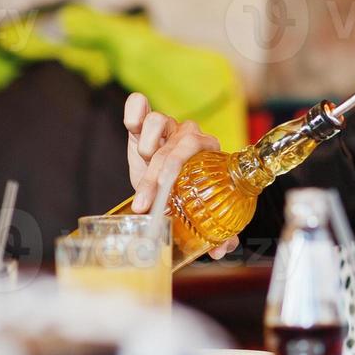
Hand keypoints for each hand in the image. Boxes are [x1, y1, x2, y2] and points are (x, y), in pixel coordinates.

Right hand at [123, 94, 239, 258]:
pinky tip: (133, 127)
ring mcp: (168, 126)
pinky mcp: (143, 121)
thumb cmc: (184, 191)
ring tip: (143, 164)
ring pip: (159, 123)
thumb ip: (211, 225)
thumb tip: (222, 248)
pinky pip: (138, 105)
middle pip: (173, 149)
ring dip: (147, 147)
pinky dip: (135, 111)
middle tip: (143, 204)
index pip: (198, 152)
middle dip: (155, 179)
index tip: (162, 200)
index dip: (177, 175)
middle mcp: (190, 135)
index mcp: (208, 151)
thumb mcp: (193, 205)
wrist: (163, 177)